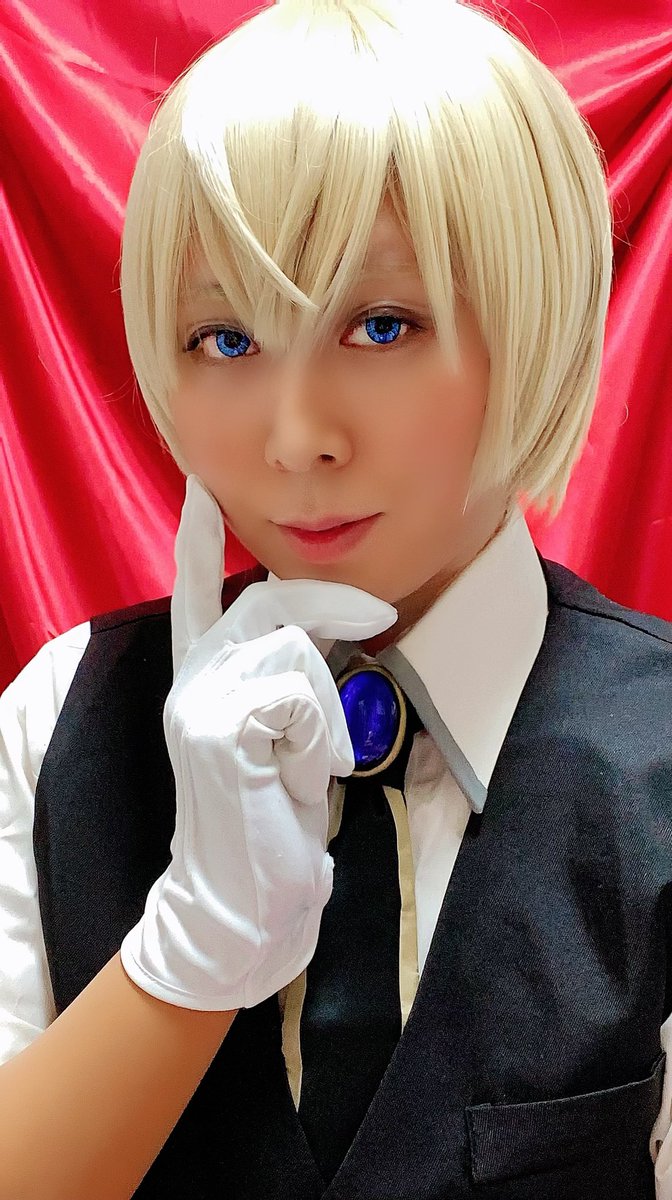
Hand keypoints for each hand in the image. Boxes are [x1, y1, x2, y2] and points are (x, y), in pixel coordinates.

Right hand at [120, 476, 397, 1009]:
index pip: (199, 593)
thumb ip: (284, 680)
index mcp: (206, 679)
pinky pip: (298, 695)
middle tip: (378, 619)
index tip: (200, 490)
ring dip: (329, 708)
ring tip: (311, 760)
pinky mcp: (217, 732)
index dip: (201, 542)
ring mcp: (199, 703)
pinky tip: (300, 778)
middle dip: (336, 608)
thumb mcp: (282, 738)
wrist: (242, 906)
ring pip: (296, 651)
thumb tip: (320, 630)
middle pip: (274, 603)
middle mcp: (192, 680)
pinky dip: (320, 737)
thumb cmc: (271, 820)